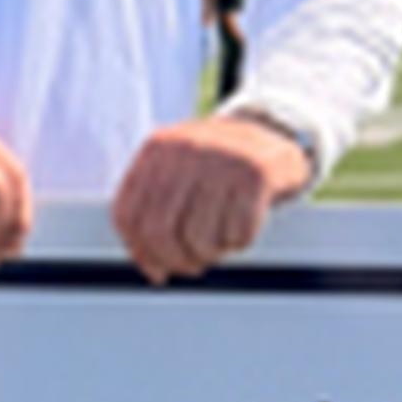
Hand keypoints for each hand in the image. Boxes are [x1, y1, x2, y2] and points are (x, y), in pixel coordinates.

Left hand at [112, 111, 306, 283]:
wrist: (273, 132)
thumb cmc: (218, 168)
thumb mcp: (179, 172)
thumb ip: (155, 209)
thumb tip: (151, 268)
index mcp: (157, 148)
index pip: (128, 213)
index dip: (139, 251)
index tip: (155, 269)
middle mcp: (186, 149)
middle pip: (160, 231)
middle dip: (174, 261)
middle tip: (190, 267)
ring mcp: (222, 159)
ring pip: (199, 239)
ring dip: (210, 254)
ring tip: (219, 242)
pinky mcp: (256, 174)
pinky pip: (238, 234)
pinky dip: (239, 242)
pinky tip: (241, 227)